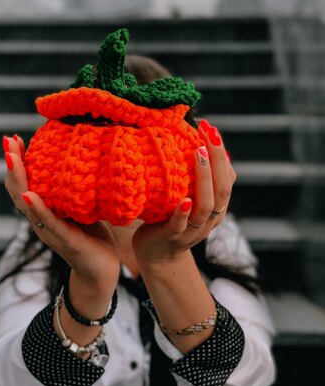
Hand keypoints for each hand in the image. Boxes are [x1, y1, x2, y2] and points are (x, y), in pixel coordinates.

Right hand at [3, 135, 119, 291]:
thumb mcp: (80, 208)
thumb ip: (72, 191)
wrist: (101, 271)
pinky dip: (37, 208)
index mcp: (43, 212)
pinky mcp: (65, 241)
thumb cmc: (91, 236)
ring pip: (27, 204)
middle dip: (12, 164)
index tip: (14, 139)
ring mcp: (50, 231)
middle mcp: (41, 221)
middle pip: (18, 190)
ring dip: (18, 180)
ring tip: (11, 158)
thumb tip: (77, 162)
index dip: (17, 162)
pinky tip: (30, 195)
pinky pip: (49, 223)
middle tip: (7, 140)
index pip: (24, 183)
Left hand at [132, 120, 235, 268]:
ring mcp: (192, 230)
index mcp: (216, 207)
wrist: (157, 255)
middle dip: (218, 160)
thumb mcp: (188, 197)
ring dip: (204, 178)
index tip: (211, 129)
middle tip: (210, 134)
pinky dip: (183, 212)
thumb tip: (192, 143)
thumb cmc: (171, 219)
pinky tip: (184, 199)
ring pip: (206, 206)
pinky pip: (180, 225)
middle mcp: (210, 219)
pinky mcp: (172, 238)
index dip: (222, 154)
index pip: (227, 178)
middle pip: (222, 189)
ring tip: (198, 153)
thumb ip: (194, 179)